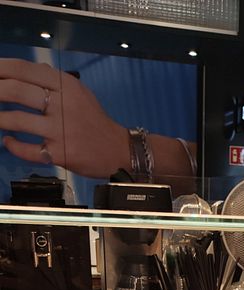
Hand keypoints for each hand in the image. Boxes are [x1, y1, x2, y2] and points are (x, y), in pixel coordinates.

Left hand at [0, 59, 129, 177]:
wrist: (118, 150)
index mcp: (66, 85)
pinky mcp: (60, 153)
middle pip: (18, 91)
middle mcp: (63, 105)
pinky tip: (8, 142)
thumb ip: (54, 81)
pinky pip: (29, 150)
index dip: (2, 69)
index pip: (26, 70)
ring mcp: (61, 130)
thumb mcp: (79, 93)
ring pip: (19, 121)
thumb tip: (28, 70)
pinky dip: (14, 146)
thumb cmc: (95, 122)